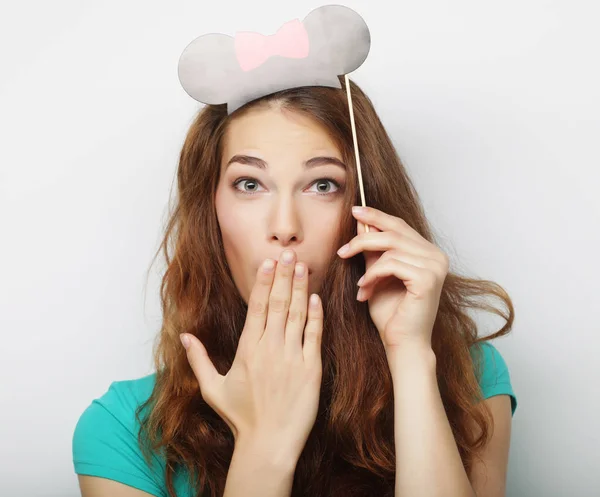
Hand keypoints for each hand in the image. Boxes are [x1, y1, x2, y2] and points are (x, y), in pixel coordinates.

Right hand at [180, 249, 323, 460]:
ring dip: (300, 288)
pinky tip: (315, 297)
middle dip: (284, 275)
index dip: (264, 282)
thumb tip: (185, 335)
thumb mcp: (213, 388)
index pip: (257, 307)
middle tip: (288, 252)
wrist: (269, 443)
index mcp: (247, 349)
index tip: (268, 262)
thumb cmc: (241, 417)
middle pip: (279, 303)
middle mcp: (270, 348)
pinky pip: (314, 335)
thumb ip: (199, 359)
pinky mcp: (311, 368)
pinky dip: (316, 315)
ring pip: (297, 314)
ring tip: (303, 265)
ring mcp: (292, 357)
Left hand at [337, 206, 448, 349]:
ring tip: (360, 285)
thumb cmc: (391, 313)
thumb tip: (362, 223)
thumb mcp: (376, 274)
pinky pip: (391, 264)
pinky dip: (372, 275)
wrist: (402, 343)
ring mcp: (435, 266)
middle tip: (343, 249)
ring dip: (367, 266)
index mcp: (428, 252)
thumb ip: (373, 250)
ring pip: (390, 248)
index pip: (400, 225)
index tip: (355, 211)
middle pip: (394, 232)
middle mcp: (437, 256)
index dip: (377, 216)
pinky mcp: (428, 279)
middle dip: (364, 237)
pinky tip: (365, 291)